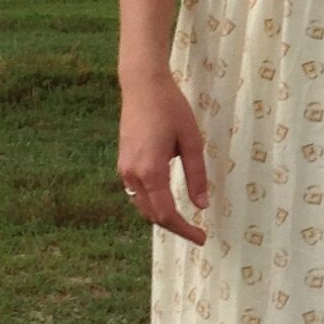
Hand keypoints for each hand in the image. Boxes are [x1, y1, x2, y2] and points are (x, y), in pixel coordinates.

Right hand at [117, 73, 208, 243]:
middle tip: (197, 233)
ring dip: (161, 217)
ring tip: (184, 222)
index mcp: (151, 171)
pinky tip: (166, 203)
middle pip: (152, 215)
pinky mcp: (123, 163)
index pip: (166, 213)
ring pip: (142, 206)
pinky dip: (151, 204)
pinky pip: (136, 194)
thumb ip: (196, 175)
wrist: (142, 85)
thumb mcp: (191, 141)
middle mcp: (132, 175)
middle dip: (174, 227)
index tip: (201, 238)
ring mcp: (124, 169)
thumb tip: (201, 206)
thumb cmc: (171, 108)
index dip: (184, 230)